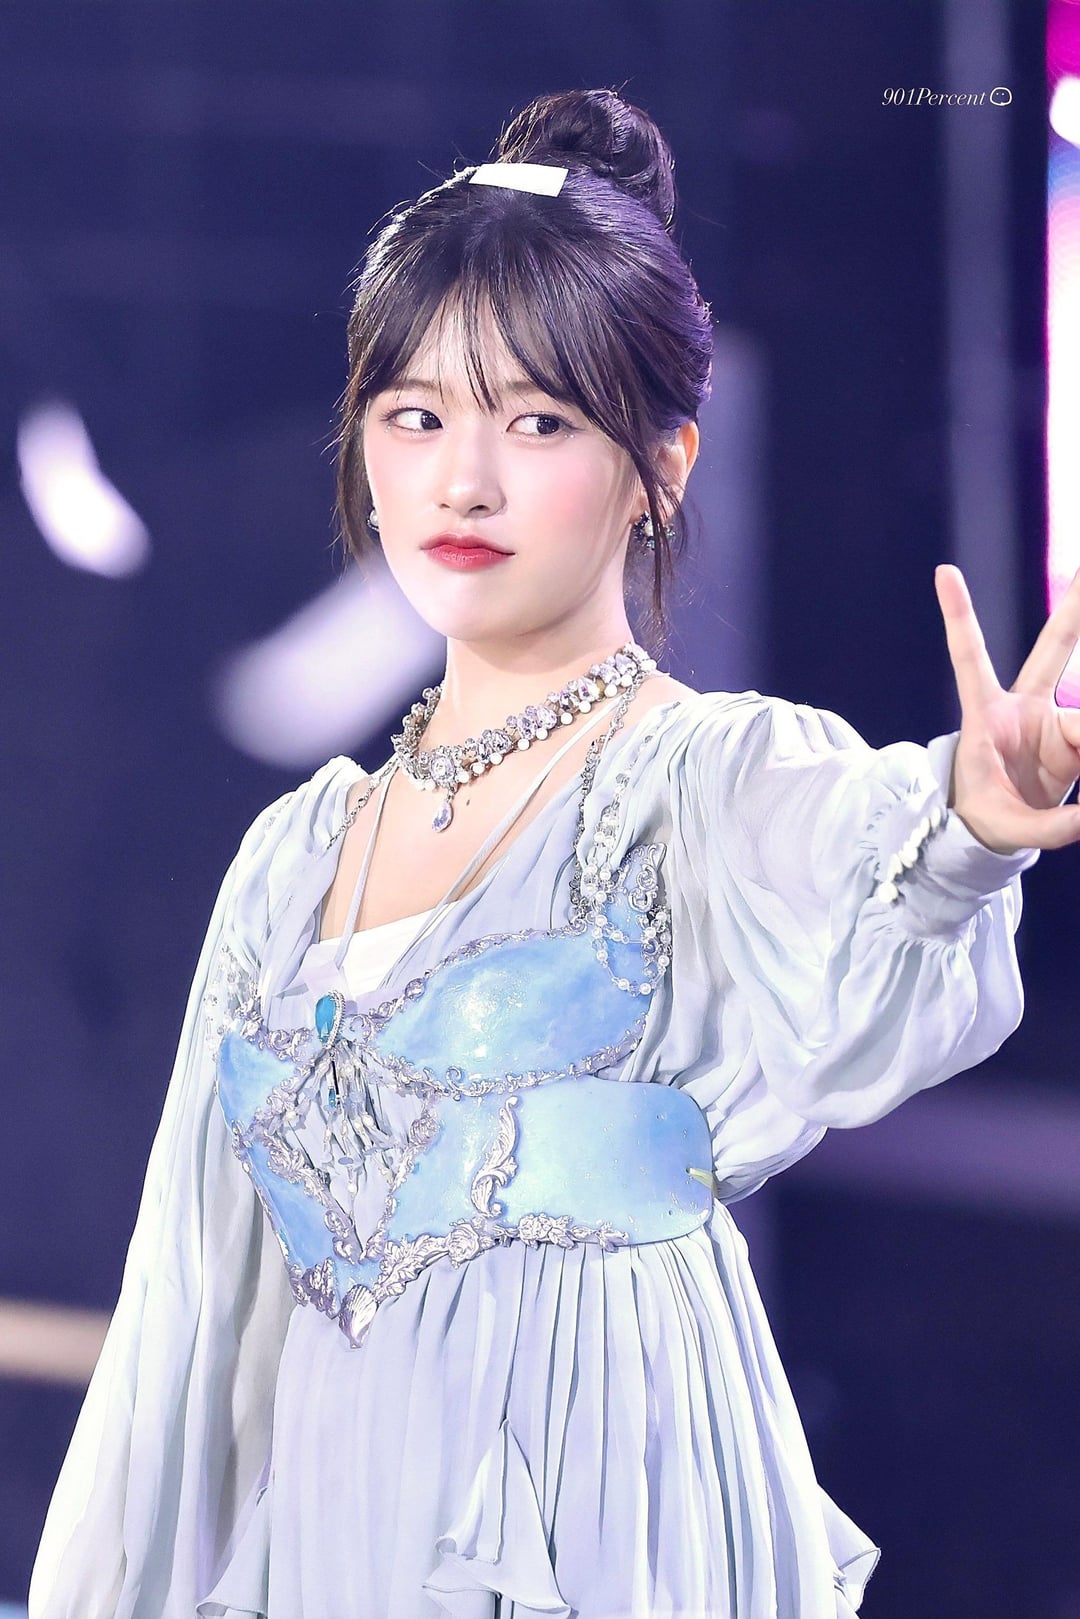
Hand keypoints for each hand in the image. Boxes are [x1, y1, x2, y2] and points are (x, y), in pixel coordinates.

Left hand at [934, 563, 1079, 854]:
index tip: (944, 571)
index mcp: (986, 717)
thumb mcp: (1005, 828)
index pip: (970, 658)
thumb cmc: (983, 818)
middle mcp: (1023, 709)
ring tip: (1061, 773)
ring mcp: (1053, 720)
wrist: (995, 827)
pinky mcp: (1074, 738)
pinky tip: (1076, 780)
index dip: (959, 616)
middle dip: (1074, 607)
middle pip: (1053, 649)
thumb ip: (1048, 828)